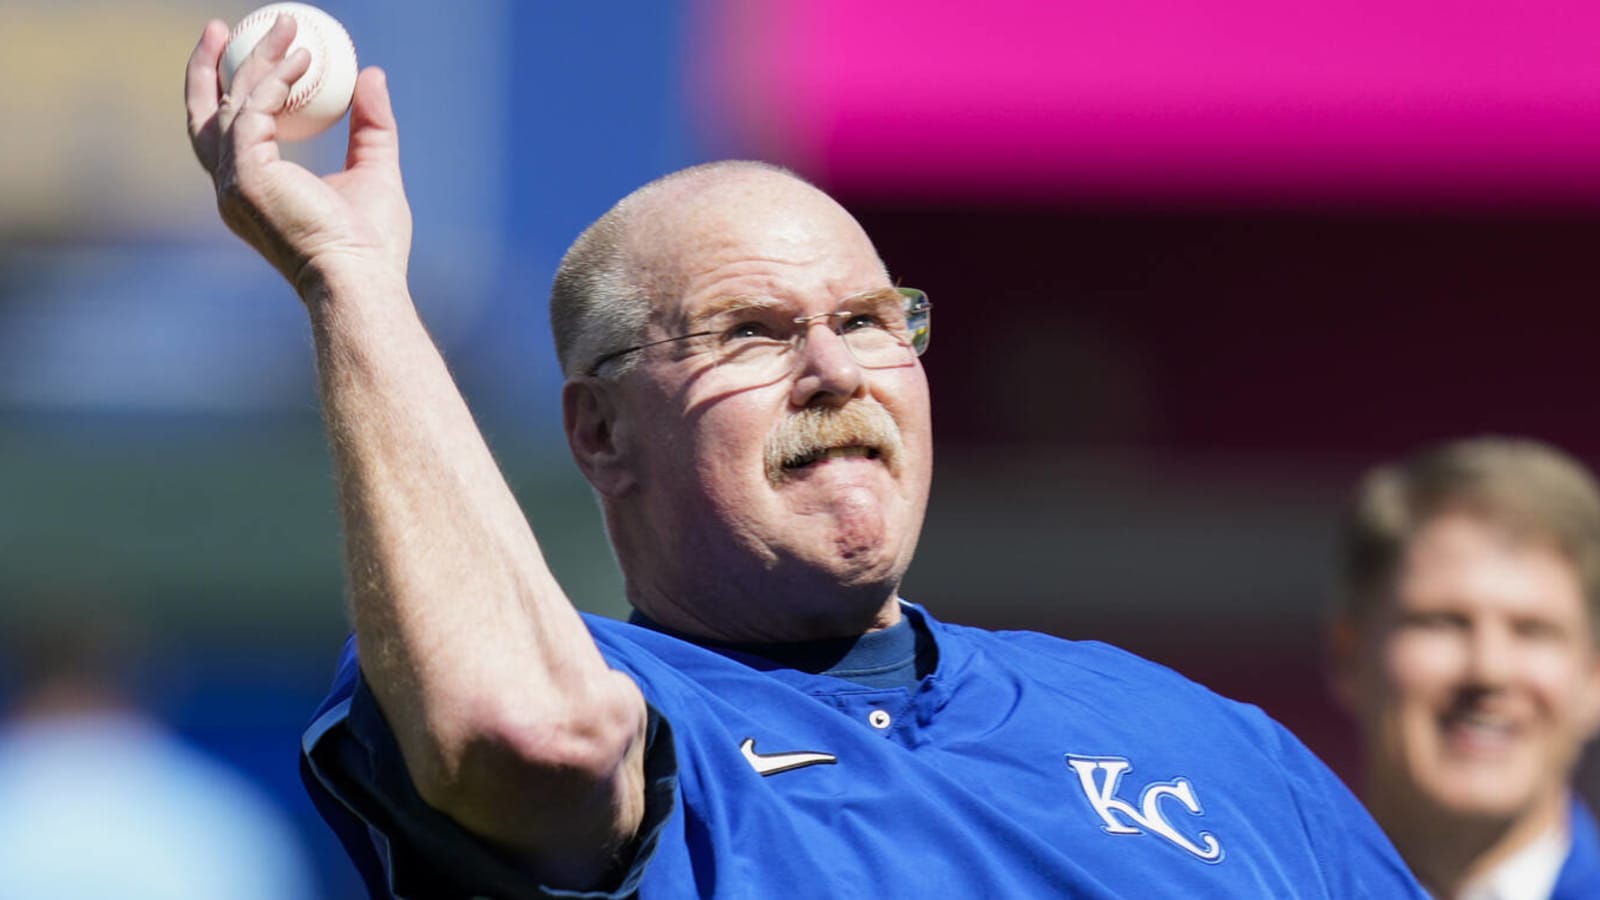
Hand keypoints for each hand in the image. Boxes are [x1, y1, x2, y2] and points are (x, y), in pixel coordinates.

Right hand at [185, 16, 412, 297]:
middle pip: (205, 115)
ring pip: (232, 104)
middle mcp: (233, 187)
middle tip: (221, 27)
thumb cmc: (370, 244)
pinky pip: (255, 110)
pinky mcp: (247, 173)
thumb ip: (372, 125)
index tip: (244, 53)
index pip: (226, 134)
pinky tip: (301, 62)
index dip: (227, 92)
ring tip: (287, 29)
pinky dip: (276, 81)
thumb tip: (372, 74)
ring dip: (256, 61)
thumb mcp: (376, 170)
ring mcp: (235, 181)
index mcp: (254, 191)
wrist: (362, 278)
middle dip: (209, 67)